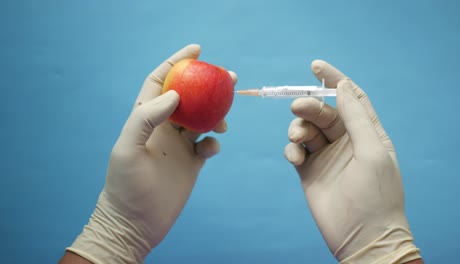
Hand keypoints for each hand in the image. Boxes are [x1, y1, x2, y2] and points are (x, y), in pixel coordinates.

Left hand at [65, 44, 237, 262]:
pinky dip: (213, 142)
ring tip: (222, 121)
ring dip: (216, 114)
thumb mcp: (128, 149)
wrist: (135, 223)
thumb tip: (174, 95)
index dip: (176, 63)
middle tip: (228, 76)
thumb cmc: (125, 186)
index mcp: (146, 119)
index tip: (197, 51)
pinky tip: (210, 149)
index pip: (161, 82)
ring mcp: (178, 146)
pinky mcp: (191, 163)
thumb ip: (146, 118)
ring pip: (202, 119)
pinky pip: (207, 144)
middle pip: (188, 97)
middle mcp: (163, 129)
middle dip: (207, 85)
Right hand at [284, 60, 421, 262]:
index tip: (316, 66)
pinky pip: (295, 150)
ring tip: (297, 138)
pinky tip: (295, 159)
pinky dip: (291, 149)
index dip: (335, 80)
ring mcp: (326, 156)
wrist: (362, 236)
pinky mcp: (308, 171)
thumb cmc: (376, 194)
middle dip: (309, 106)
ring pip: (306, 129)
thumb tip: (343, 87)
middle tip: (298, 107)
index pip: (351, 98)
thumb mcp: (372, 151)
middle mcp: (346, 141)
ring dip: (298, 127)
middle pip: (324, 112)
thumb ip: (356, 117)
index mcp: (367, 132)